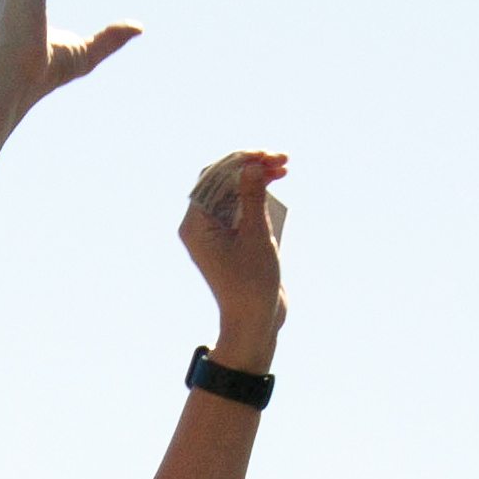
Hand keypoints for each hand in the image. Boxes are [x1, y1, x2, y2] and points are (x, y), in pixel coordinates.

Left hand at [181, 150, 289, 360]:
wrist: (255, 322)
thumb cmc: (252, 284)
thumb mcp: (257, 236)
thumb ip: (253, 198)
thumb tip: (252, 165)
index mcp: (195, 226)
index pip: (212, 177)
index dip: (240, 160)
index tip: (268, 156)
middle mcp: (200, 226)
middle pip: (221, 181)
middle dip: (250, 166)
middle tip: (282, 159)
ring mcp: (214, 232)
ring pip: (232, 192)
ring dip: (256, 178)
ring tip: (283, 168)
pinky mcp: (230, 239)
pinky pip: (240, 207)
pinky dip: (257, 196)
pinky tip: (275, 187)